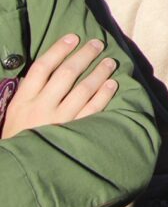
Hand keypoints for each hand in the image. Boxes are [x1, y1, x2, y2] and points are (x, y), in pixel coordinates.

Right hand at [1, 34, 117, 139]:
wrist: (19, 169)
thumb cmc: (19, 136)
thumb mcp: (15, 112)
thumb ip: (31, 91)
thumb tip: (54, 66)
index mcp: (23, 100)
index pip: (42, 67)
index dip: (59, 49)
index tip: (73, 37)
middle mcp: (41, 108)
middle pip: (67, 73)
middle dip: (84, 55)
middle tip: (98, 44)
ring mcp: (59, 121)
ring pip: (84, 89)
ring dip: (99, 72)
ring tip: (109, 62)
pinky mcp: (74, 134)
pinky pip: (93, 110)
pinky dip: (104, 95)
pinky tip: (112, 84)